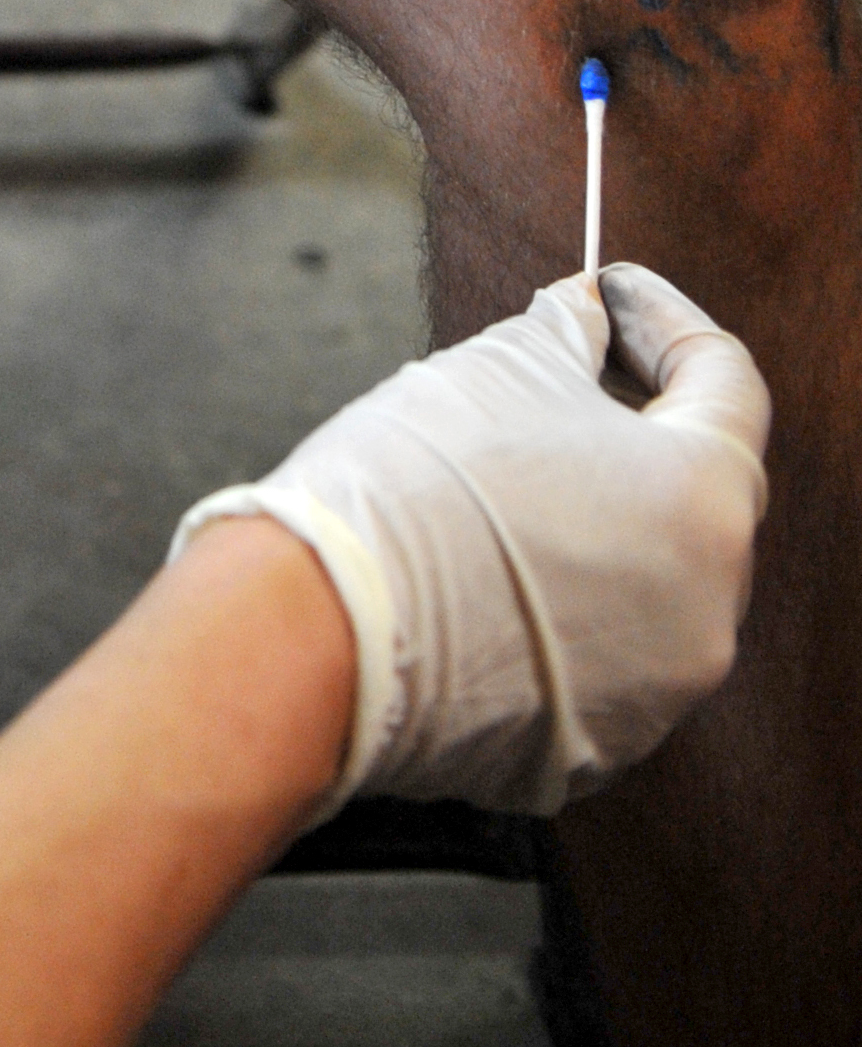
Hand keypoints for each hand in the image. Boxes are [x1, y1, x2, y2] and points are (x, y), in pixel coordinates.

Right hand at [173, 264, 768, 816]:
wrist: (321, 629)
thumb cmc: (411, 488)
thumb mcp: (498, 366)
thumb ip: (569, 334)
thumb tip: (586, 320)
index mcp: (705, 499)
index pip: (725, 381)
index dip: (661, 321)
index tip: (612, 295)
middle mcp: (710, 608)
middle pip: (691, 492)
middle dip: (626, 427)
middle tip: (553, 380)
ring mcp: (657, 692)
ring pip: (646, 582)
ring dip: (593, 526)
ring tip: (504, 487)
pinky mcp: (592, 751)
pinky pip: (593, 657)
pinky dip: (555, 610)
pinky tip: (485, 572)